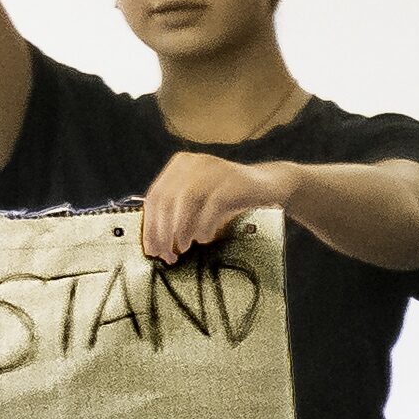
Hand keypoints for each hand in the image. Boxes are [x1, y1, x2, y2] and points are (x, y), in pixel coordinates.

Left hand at [136, 148, 283, 264]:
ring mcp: (214, 170)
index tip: (152, 249)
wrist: (268, 185)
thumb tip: (156, 243)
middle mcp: (194, 163)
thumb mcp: (199, 200)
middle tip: (167, 254)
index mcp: (180, 165)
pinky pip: (211, 206)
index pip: (154, 197)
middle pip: (167, 200)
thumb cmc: (229, 197)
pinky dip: (204, 226)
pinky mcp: (232, 182)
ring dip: (181, 230)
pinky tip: (204, 238)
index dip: (150, 227)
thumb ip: (177, 213)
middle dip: (163, 232)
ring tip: (184, 247)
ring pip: (185, 201)